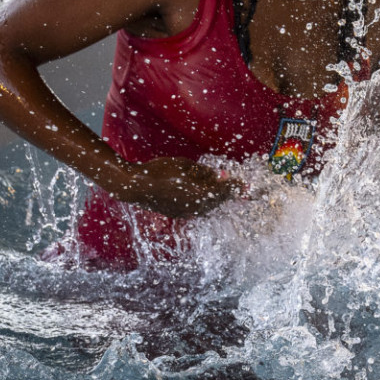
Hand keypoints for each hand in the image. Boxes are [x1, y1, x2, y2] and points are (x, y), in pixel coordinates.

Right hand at [118, 156, 243, 217]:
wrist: (134, 186)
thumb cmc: (160, 170)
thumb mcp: (185, 166)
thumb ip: (204, 172)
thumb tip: (220, 176)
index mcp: (199, 194)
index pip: (224, 191)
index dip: (236, 187)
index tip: (245, 184)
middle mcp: (194, 207)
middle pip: (218, 201)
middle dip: (228, 194)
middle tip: (238, 188)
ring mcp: (185, 212)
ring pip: (208, 207)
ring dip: (217, 199)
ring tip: (223, 190)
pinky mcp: (177, 214)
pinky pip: (198, 209)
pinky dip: (205, 202)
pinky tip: (206, 195)